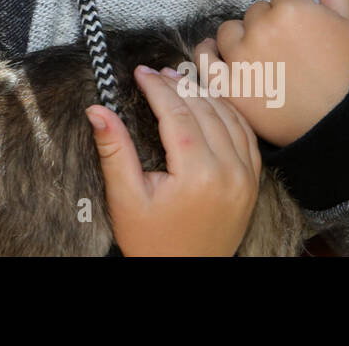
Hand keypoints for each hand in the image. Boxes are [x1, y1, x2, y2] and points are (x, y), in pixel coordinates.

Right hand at [87, 65, 261, 255]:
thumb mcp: (125, 198)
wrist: (184, 275)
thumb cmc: (151, 242)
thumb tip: (96, 110)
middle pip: (204, 110)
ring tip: (179, 80)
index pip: (177, 114)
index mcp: (197, 175)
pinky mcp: (252, 183)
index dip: (156, 88)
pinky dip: (229, 113)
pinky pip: (246, 136)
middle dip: (178, 85)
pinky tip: (210, 102)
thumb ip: (114, 150)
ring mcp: (246, 178)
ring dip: (204, 94)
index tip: (140, 72)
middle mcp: (229, 172)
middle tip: (155, 73)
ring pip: (229, 117)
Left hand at [213, 0, 348, 146]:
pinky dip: (207, 54)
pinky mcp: (228, 87)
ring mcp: (240, 58)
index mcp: (290, 8)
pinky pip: (204, 60)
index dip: (292, 15)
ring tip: (259, 59)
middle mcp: (260, 28)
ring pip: (228, 33)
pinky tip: (216, 55)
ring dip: (238, 40)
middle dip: (266, 27)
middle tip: (286, 53)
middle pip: (253, 14)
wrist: (345, 125)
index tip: (303, 36)